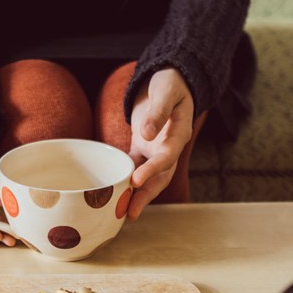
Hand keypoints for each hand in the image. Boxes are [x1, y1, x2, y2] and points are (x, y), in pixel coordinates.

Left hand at [127, 67, 193, 218]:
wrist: (170, 80)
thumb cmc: (170, 83)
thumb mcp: (166, 92)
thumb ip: (158, 111)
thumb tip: (147, 133)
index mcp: (179, 134)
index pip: (168, 156)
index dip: (153, 170)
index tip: (137, 180)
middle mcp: (169, 147)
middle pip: (160, 176)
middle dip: (146, 195)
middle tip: (131, 212)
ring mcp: (156, 149)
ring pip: (148, 176)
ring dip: (136, 194)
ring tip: (121, 212)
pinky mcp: (143, 148)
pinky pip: (134, 167)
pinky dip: (125, 179)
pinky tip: (113, 192)